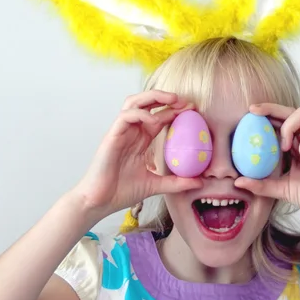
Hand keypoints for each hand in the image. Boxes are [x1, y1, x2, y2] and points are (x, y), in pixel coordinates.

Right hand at [73, 91, 202, 219]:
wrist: (100, 202)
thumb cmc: (121, 191)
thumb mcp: (156, 185)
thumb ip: (176, 182)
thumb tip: (199, 182)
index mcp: (141, 139)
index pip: (159, 116)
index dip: (175, 110)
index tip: (193, 110)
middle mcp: (131, 132)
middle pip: (146, 103)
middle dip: (166, 97)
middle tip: (185, 101)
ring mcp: (121, 132)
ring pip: (134, 102)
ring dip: (153, 97)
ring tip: (172, 100)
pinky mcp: (111, 136)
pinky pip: (125, 116)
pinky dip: (140, 114)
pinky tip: (154, 120)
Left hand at [234, 104, 299, 226]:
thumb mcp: (279, 189)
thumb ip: (261, 184)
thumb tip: (237, 182)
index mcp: (297, 145)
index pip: (282, 122)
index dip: (267, 114)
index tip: (249, 113)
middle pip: (291, 111)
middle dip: (271, 108)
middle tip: (253, 111)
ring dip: (288, 128)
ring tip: (284, 148)